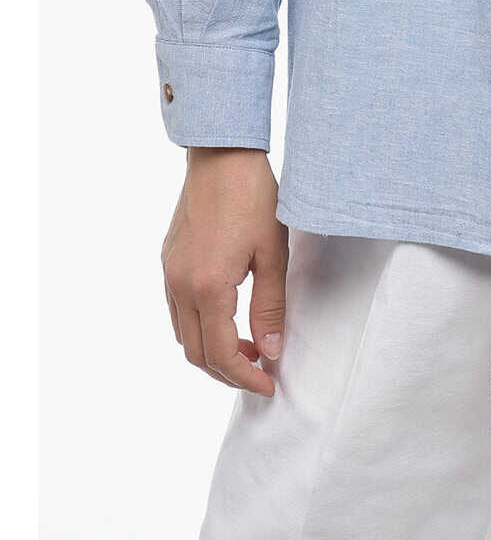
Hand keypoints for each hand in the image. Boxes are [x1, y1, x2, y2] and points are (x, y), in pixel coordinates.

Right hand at [161, 148, 288, 395]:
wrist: (222, 156)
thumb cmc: (253, 198)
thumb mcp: (273, 253)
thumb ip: (270, 307)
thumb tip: (271, 351)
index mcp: (207, 287)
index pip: (220, 353)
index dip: (244, 377)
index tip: (268, 383)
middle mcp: (180, 285)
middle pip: (195, 352)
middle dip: (226, 371)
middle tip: (259, 372)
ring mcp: (169, 273)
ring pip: (182, 334)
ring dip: (211, 351)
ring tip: (248, 346)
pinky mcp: (168, 260)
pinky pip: (177, 309)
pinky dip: (198, 326)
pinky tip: (226, 318)